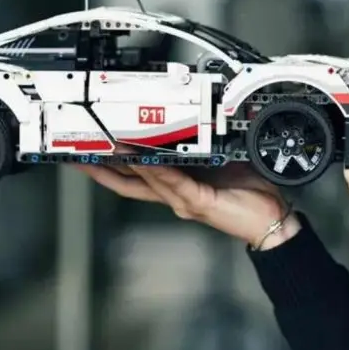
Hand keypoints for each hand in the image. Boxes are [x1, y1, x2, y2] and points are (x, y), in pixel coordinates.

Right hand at [75, 155, 298, 249]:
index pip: (136, 175)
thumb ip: (197, 153)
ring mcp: (184, 201)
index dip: (111, 164)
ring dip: (125, 162)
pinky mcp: (198, 203)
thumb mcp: (218, 165)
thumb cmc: (249, 195)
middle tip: (77, 154)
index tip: (92, 149)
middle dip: (101, 168)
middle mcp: (175, 196)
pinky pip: (173, 183)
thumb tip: (184, 128)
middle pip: (128, 182)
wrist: (270, 221)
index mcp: (177, 186)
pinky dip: (156, 170)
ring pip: (146, 180)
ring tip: (106, 147)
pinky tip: (143, 160)